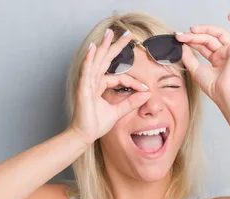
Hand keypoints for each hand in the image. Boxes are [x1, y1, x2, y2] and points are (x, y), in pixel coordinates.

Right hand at [69, 30, 150, 145]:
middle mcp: (93, 81)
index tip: (146, 88)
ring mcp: (87, 83)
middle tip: (126, 33)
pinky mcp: (83, 88)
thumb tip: (146, 95)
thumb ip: (131, 102)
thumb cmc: (96, 123)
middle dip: (116, 46)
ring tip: (109, 33)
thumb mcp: (118, 112)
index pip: (120, 77)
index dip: (134, 81)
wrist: (85, 135)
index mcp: (100, 85)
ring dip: (103, 46)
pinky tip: (92, 48)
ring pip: (97, 60)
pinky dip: (89, 59)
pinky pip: (87, 71)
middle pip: (107, 59)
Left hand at [175, 13, 229, 105]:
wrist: (224, 93)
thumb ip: (188, 57)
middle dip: (194, 36)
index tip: (179, 38)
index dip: (191, 40)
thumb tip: (182, 46)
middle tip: (182, 35)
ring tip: (193, 29)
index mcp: (217, 60)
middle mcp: (225, 54)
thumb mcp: (195, 70)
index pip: (203, 45)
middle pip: (209, 38)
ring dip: (205, 29)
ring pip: (219, 34)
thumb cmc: (213, 87)